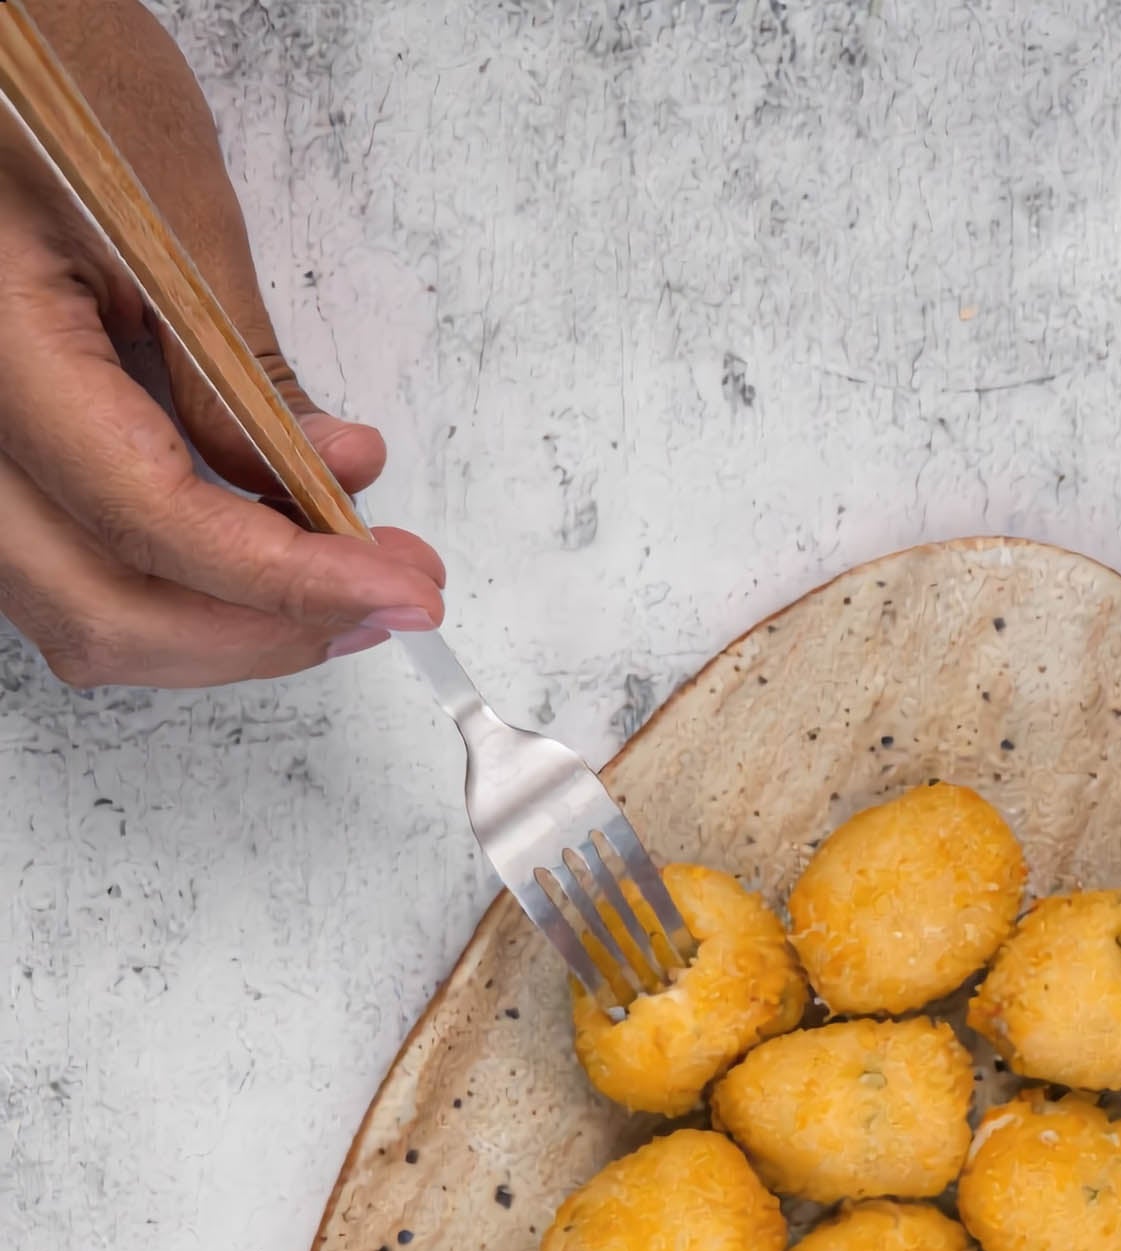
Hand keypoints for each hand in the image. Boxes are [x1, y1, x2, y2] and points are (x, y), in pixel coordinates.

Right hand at [0, 0, 443, 686]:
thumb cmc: (48, 75)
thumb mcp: (169, 206)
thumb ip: (241, 369)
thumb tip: (330, 479)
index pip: (152, 519)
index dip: (288, 578)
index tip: (399, 591)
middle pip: (104, 610)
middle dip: (264, 631)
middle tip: (388, 601)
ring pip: (83, 614)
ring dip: (225, 627)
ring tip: (345, 584)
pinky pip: (73, 571)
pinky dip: (178, 590)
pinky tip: (269, 557)